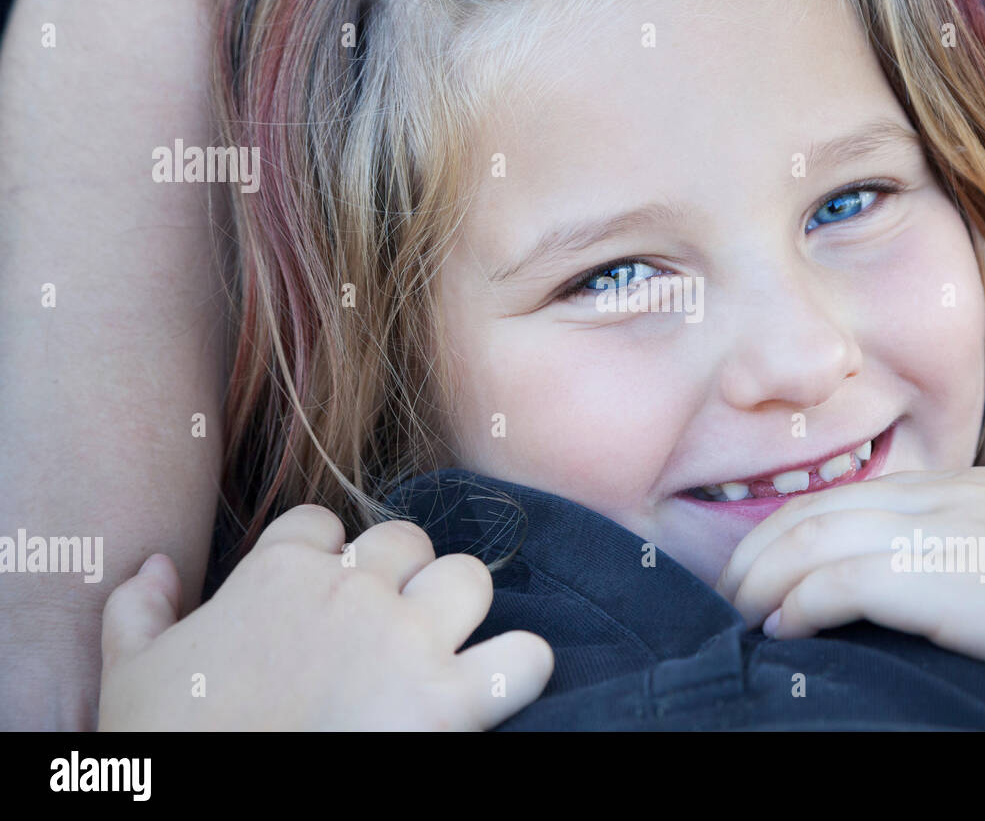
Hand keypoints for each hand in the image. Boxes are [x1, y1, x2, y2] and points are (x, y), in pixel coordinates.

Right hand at [99, 505, 552, 729]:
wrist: (206, 808)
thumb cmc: (167, 742)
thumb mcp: (129, 671)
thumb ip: (138, 609)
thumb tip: (153, 566)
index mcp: (278, 572)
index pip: (322, 526)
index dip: (323, 558)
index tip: (315, 598)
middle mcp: (351, 591)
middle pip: (407, 541)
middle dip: (401, 576)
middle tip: (386, 625)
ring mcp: (406, 641)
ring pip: (469, 578)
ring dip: (460, 608)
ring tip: (439, 648)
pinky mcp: (447, 702)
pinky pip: (522, 659)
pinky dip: (521, 669)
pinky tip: (497, 686)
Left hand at [714, 467, 984, 728]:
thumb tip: (961, 586)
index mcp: (975, 488)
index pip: (854, 493)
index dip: (797, 525)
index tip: (769, 564)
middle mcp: (950, 499)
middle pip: (816, 507)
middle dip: (758, 547)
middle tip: (731, 590)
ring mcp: (948, 534)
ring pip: (812, 538)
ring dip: (761, 578)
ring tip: (738, 614)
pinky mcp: (950, 582)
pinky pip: (839, 582)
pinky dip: (795, 604)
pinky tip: (780, 631)